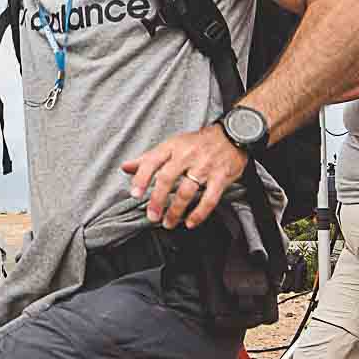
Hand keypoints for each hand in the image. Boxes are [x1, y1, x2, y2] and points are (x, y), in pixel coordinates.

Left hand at [121, 124, 248, 230]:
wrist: (233, 134)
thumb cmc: (198, 143)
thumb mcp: (172, 145)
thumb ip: (148, 158)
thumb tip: (125, 167)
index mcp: (173, 147)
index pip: (152, 161)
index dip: (141, 178)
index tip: (135, 194)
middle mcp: (187, 155)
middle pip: (167, 179)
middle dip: (157, 200)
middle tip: (152, 216)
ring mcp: (205, 166)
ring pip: (187, 192)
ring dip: (175, 211)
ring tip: (168, 223)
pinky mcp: (221, 177)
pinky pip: (209, 199)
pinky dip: (199, 214)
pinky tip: (190, 222)